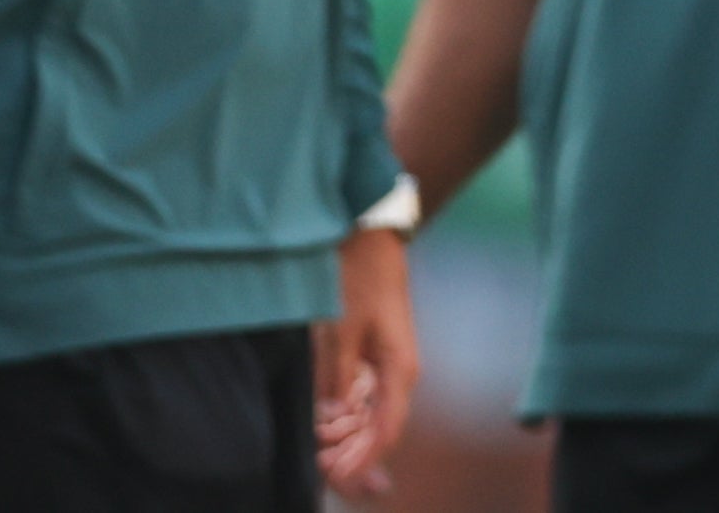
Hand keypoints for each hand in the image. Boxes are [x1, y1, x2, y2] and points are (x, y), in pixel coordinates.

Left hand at [316, 227, 418, 497]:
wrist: (370, 242)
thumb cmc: (359, 282)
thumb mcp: (341, 331)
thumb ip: (335, 379)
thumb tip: (329, 419)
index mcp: (400, 370)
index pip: (387, 430)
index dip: (363, 459)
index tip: (337, 476)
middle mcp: (399, 375)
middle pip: (379, 429)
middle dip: (352, 452)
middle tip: (320, 465)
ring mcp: (388, 368)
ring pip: (369, 417)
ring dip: (347, 436)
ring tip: (318, 447)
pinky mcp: (375, 359)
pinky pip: (363, 399)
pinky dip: (345, 415)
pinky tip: (325, 422)